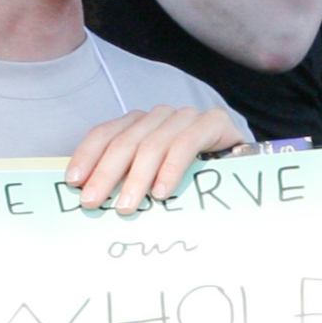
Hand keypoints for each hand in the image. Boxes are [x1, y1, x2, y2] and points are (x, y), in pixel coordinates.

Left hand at [64, 106, 250, 209]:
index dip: (87, 155)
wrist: (246, 173)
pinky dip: (171, 169)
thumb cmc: (192, 184)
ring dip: (136, 178)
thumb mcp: (152, 181)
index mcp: (140, 124)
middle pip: (125, 140)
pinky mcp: (214, 122)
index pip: (105, 132)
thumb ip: (126, 181)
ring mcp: (187, 116)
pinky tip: (162, 193)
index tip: (74, 182)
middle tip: (94, 203)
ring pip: (153, 142)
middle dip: (106, 173)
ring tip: (126, 207)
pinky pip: (186, 143)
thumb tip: (89, 198)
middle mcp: (161, 115)